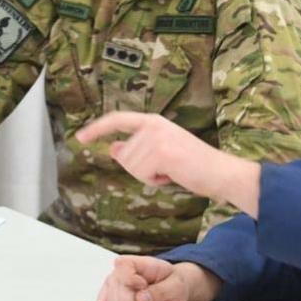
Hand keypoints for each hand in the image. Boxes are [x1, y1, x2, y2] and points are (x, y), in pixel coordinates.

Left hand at [76, 112, 262, 216]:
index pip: (118, 120)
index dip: (97, 128)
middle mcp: (154, 126)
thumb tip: (113, 147)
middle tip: (166, 168)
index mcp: (155, 122)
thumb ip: (137, 148)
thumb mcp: (162, 152)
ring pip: (131, 167)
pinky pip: (141, 174)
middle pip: (124, 155)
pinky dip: (155, 181)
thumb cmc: (195, 164)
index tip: (80, 136)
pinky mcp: (161, 152)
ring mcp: (157, 138)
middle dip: (140, 169)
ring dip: (149, 176)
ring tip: (171, 170)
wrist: (219, 171)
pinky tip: (172, 175)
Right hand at [96, 256, 192, 300]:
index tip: (144, 284)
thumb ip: (161, 290)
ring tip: (144, 300)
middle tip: (150, 297)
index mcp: (139, 261)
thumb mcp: (176, 286)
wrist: (171, 288)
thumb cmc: (173, 283)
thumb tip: (141, 298)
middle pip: (120, 296)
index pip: (122, 265)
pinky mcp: (107, 296)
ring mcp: (113, 283)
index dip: (131, 280)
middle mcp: (121, 270)